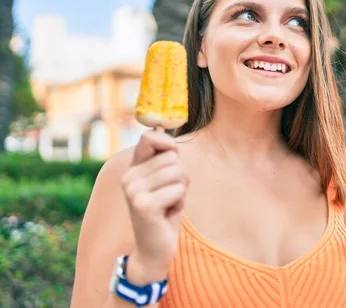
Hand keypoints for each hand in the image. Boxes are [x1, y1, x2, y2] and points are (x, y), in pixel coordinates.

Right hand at [121, 130, 188, 280]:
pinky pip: (177, 190)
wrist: (154, 249)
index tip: (172, 160)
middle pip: (173, 158)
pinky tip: (167, 214)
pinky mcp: (143, 205)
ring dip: (181, 191)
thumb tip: (171, 133)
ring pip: (177, 173)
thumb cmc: (165, 211)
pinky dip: (179, 203)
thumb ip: (168, 158)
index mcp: (133, 168)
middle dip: (181, 177)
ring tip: (168, 204)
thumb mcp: (167, 180)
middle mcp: (129, 177)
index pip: (149, 137)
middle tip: (171, 195)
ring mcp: (133, 191)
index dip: (169, 144)